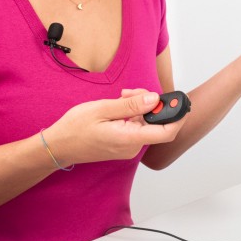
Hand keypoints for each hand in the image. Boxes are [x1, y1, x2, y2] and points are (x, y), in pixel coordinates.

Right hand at [43, 89, 183, 165]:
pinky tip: (119, 107)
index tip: (182, 103)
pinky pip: (136, 128)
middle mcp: (132, 147)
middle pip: (155, 123)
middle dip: (149, 104)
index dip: (178, 117)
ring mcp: (128, 148)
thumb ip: (131, 105)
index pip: (166, 132)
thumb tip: (154, 99)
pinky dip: (132, 116)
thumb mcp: (102, 109)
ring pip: (145, 124)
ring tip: (120, 97)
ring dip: (138, 108)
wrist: (58, 147)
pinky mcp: (123, 145)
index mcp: (129, 139)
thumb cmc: (75, 129)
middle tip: (129, 92)